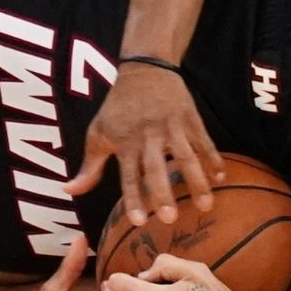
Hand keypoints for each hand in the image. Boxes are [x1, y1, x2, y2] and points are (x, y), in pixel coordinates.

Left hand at [63, 63, 224, 226]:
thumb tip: (69, 191)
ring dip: (197, 181)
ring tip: (206, 205)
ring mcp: (173, 126)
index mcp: (125, 140)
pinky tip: (221, 178)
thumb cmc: (118, 107)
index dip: (133, 197)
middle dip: (163, 193)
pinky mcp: (191, 118)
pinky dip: (214, 159)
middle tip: (171, 219)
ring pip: (186, 156)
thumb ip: (89, 166)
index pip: (127, 174)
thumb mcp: (98, 132)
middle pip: (157, 168)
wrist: (146, 69)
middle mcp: (149, 135)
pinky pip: (205, 141)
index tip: (139, 221)